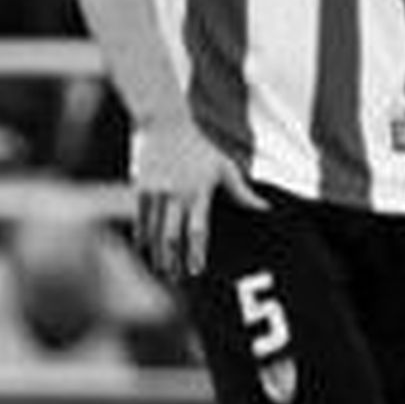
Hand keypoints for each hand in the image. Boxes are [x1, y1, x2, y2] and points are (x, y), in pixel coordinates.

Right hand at [133, 117, 265, 281]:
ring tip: (160, 269)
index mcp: (198, 192)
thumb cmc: (200, 147)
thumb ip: (243, 191)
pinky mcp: (141, 188)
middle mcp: (176, 194)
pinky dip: (140, 235)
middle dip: (172, 260)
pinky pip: (139, 217)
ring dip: (156, 252)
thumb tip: (265, 208)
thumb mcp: (224, 167)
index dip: (196, 253)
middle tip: (175, 279)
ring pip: (152, 230)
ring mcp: (156, 192)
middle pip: (171, 236)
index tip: (196, 271)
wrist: (166, 124)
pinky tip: (143, 249)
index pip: (197, 230)